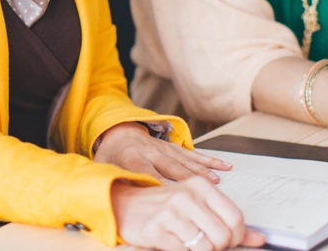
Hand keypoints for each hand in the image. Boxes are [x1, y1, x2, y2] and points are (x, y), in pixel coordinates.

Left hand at [93, 123, 230, 182]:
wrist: (118, 131)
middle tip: (203, 187)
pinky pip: (194, 154)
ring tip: (216, 179)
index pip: (148, 171)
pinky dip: (209, 160)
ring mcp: (165, 148)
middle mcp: (152, 151)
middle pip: (172, 166)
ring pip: (186, 160)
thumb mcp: (104, 166)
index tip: (172, 192)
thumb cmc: (111, 154)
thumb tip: (119, 197)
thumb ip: (114, 178)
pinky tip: (223, 165)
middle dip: (188, 177)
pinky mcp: (174, 147)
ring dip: (202, 170)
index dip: (160, 181)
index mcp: (133, 157)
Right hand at [111, 177, 265, 249]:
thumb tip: (258, 238)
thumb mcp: (197, 206)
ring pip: (205, 247)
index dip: (236, 237)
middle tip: (205, 244)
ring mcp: (170, 213)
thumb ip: (227, 221)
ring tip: (188, 242)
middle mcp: (186, 196)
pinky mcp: (156, 230)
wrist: (124, 205)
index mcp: (200, 186)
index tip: (227, 241)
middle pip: (222, 236)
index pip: (235, 218)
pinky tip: (173, 243)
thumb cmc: (163, 207)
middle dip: (218, 247)